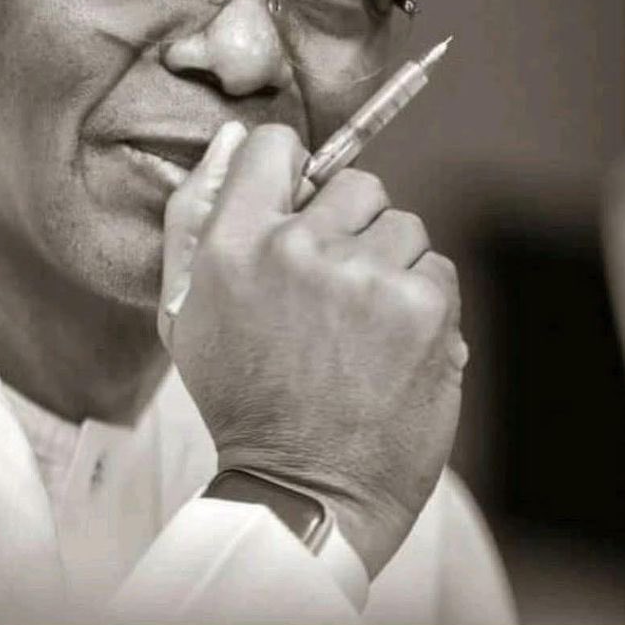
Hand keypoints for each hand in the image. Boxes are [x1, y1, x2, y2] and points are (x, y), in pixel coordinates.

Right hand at [159, 123, 466, 577]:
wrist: (305, 488)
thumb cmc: (242, 394)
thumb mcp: (188, 308)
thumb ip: (195, 214)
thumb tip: (232, 136)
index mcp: (234, 244)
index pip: (274, 146)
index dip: (291, 168)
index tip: (299, 203)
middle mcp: (298, 248)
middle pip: (353, 182)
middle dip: (350, 226)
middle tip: (334, 288)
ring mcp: (366, 275)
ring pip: (401, 225)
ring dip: (389, 265)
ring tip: (363, 325)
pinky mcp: (423, 306)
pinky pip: (435, 266)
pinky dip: (422, 301)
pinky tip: (393, 346)